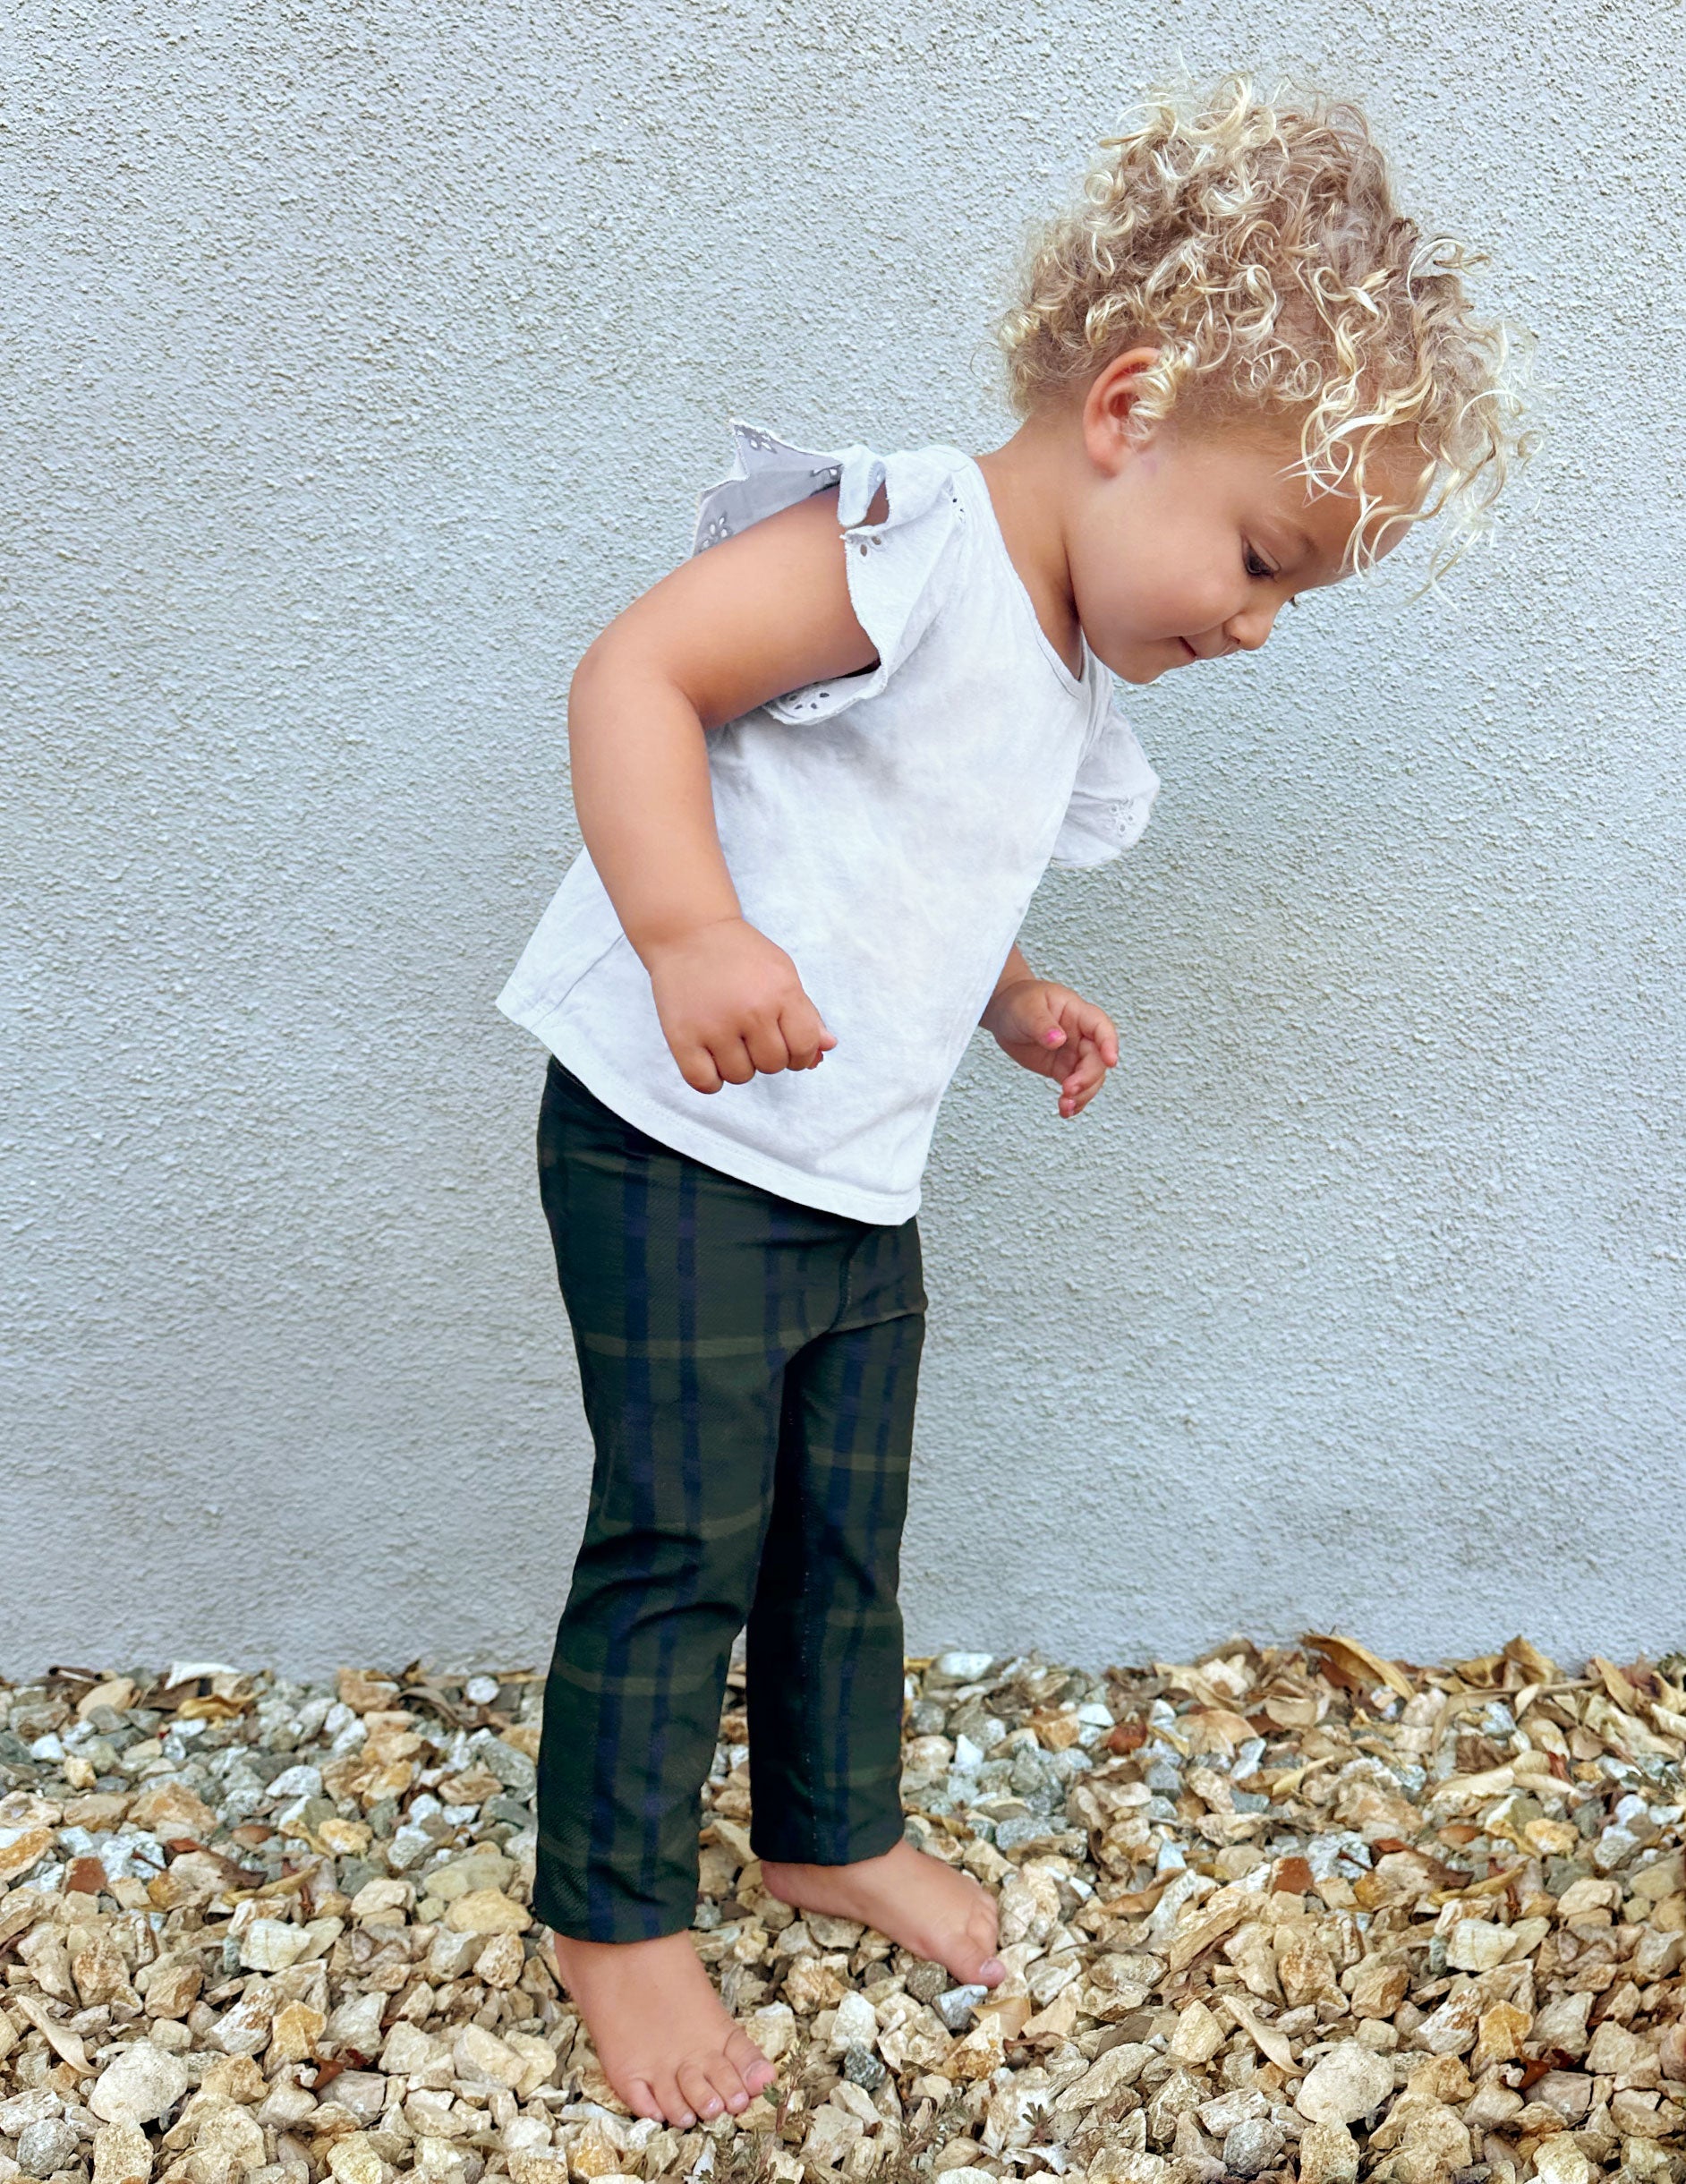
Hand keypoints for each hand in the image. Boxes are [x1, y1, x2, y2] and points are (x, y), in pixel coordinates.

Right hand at [643, 918, 836, 1093]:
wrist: (687, 933)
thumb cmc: (740, 955)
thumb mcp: (782, 973)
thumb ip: (806, 1013)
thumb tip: (827, 1048)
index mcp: (781, 992)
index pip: (804, 1046)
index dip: (801, 1053)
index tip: (786, 1045)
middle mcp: (750, 1011)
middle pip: (773, 1065)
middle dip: (767, 1055)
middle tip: (751, 1033)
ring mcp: (715, 1026)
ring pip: (740, 1076)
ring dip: (737, 1065)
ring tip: (728, 1038)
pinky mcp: (682, 1037)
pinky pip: (704, 1082)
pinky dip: (710, 1079)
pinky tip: (710, 1058)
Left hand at [980, 977, 1118, 1118]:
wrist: (1005, 1014)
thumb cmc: (1019, 1003)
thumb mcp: (1027, 1009)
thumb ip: (1042, 1024)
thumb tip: (1059, 1040)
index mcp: (1078, 1013)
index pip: (1101, 1027)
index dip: (1109, 1044)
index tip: (1111, 1062)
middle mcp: (1082, 1035)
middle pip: (1097, 1059)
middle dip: (1087, 1078)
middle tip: (1069, 1090)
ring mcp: (1074, 1054)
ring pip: (1091, 1078)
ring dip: (1083, 1095)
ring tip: (1065, 1106)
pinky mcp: (1063, 1069)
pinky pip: (1076, 1088)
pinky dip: (1074, 1101)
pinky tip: (1066, 1111)